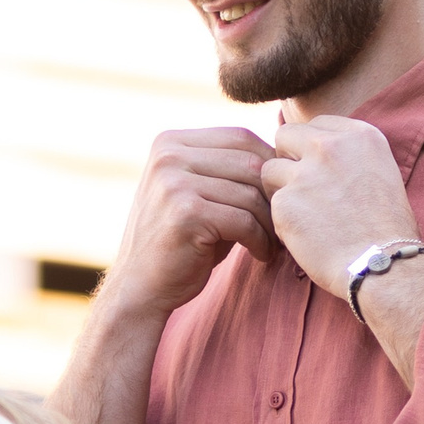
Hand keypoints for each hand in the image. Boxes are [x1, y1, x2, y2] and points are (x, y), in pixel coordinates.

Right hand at [103, 128, 277, 319]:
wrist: (139, 287)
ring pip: (250, 193)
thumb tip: (285, 157)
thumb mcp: (197, 193)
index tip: (282, 194)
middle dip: (274, 194)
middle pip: (250, 162)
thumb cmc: (180, 241)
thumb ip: (227, 170)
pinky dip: (260, 240)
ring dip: (270, 222)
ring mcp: (174, 183)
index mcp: (170, 142)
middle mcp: (169, 156)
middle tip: (284, 221)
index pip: (240, 137)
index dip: (271, 164)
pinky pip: (243, 221)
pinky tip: (261, 254)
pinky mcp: (186, 213)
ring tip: (274, 242)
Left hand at [260, 116, 420, 298]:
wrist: (384, 264)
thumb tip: (312, 150)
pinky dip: (282, 220)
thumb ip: (347, 155)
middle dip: (287, 159)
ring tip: (303, 213)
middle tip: (301, 187)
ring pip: (269, 169)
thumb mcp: (379, 172)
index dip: (311, 148)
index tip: (320, 170)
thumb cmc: (387, 227)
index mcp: (359, 135)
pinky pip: (271, 204)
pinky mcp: (285, 202)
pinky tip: (305, 235)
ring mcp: (305, 173)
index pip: (315, 124)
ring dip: (280, 189)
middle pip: (285, 136)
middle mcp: (330, 146)